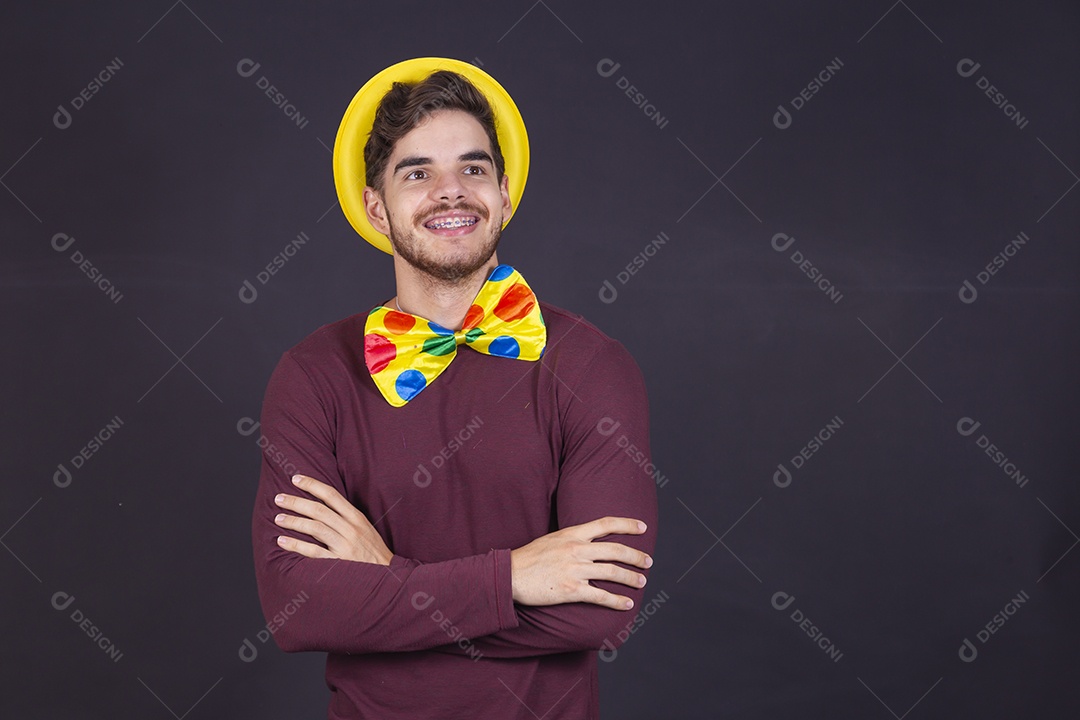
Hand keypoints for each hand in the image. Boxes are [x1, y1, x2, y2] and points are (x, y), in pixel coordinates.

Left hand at [273, 474, 392, 565]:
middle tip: (279, 498)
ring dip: (293, 521)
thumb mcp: (366, 529)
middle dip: (296, 502)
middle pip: (319, 510)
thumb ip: (347, 518)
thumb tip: (323, 506)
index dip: (312, 485)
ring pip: (315, 528)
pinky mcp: (339, 563)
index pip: (331, 495)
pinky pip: (314, 552)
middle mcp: (351, 529)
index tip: (295, 479)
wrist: (388, 578)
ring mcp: (345, 546)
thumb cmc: (373, 552)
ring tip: (278, 518)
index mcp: (357, 518)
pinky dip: (296, 545)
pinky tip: (282, 541)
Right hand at [510, 517, 651, 609]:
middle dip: (636, 556)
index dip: (627, 524)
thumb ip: (571, 539)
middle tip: (648, 562)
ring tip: (642, 582)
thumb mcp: (551, 539)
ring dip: (631, 578)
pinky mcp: (572, 589)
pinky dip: (617, 601)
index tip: (642, 527)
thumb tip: (588, 542)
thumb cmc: (528, 558)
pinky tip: (627, 604)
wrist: (510, 575)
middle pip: (616, 550)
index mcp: (572, 534)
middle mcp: (577, 549)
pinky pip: (601, 596)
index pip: (606, 523)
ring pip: (612, 572)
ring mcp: (575, 569)